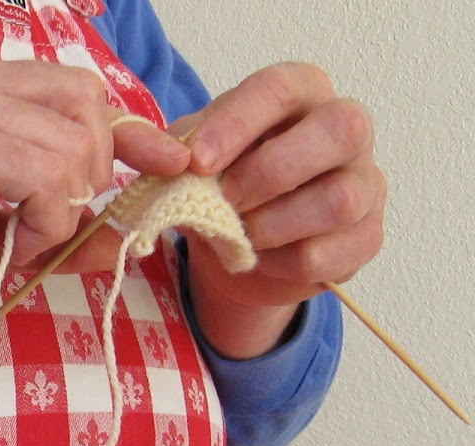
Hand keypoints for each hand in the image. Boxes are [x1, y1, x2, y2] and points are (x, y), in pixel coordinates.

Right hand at [0, 54, 189, 368]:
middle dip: (97, 170)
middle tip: (56, 225)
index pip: (71, 89)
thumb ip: (44, 224)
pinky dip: (47, 214)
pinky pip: (45, 167)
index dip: (129, 127)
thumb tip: (121, 235)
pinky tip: (14, 243)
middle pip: (85, 98)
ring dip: (67, 202)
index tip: (168, 162)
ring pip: (73, 135)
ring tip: (23, 242)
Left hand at [170, 62, 385, 357]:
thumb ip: (180, 147)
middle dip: (268, 172)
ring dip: (273, 224)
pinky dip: (280, 262)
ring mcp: (366, 185)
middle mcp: (347, 130)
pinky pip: (329, 254)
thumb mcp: (193, 154)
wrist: (239, 244)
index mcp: (302, 93)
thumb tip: (173, 158)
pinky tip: (257, 258)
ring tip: (236, 232)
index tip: (196, 161)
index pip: (281, 87)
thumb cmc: (222, 179)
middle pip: (339, 130)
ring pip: (340, 199)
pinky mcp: (365, 238)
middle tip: (222, 199)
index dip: (237, 123)